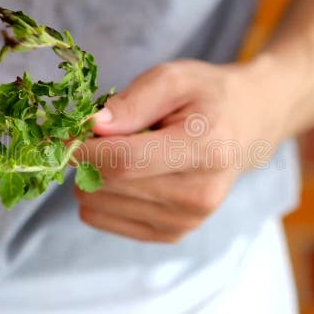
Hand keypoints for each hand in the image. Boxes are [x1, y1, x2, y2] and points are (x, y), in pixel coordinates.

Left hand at [75, 58, 302, 242]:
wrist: (247, 127)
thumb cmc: (208, 97)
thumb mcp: (175, 78)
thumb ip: (133, 101)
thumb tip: (92, 127)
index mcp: (205, 150)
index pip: (123, 162)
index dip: (83, 148)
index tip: (66, 133)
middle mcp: (198, 196)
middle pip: (108, 186)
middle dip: (88, 158)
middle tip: (99, 135)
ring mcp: (186, 222)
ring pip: (98, 207)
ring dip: (94, 177)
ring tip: (123, 151)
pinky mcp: (171, 235)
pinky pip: (103, 220)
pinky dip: (102, 195)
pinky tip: (126, 173)